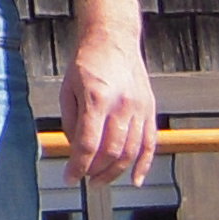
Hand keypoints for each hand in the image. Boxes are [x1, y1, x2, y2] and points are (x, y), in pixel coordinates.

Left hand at [59, 26, 157, 186]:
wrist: (113, 39)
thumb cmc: (86, 63)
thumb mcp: (68, 90)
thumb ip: (72, 123)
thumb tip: (77, 152)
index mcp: (97, 98)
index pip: (88, 144)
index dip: (78, 166)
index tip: (69, 178)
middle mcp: (122, 105)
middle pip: (112, 151)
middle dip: (96, 171)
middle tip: (85, 179)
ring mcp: (140, 108)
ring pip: (131, 152)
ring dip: (115, 172)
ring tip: (100, 180)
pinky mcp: (150, 109)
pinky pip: (150, 143)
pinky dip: (144, 165)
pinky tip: (136, 180)